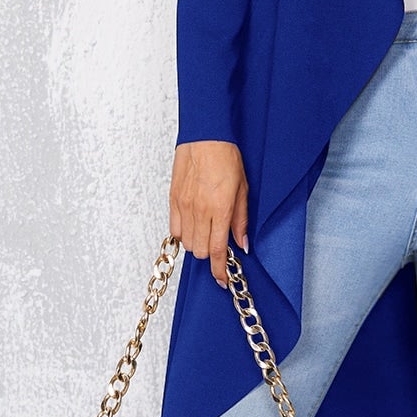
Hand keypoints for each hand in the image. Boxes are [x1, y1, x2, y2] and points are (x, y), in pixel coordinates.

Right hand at [169, 140, 248, 288]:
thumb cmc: (226, 158)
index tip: (222, 279)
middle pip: (200, 251)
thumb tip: (243, 243)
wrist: (205, 137)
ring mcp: (184, 206)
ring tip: (206, 230)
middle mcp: (200, 211)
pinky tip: (192, 224)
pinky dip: (183, 233)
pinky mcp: (172, 200)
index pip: (217, 251)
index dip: (219, 270)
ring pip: (187, 243)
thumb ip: (241, 220)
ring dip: (198, 243)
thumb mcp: (243, 190)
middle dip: (210, 253)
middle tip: (218, 243)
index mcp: (220, 209)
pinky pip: (174, 229)